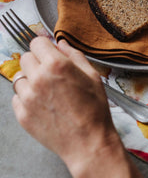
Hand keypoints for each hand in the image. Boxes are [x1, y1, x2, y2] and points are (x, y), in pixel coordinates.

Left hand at [12, 37, 140, 177]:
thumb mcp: (92, 76)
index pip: (37, 43)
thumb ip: (75, 55)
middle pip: (25, 57)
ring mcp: (28, 98)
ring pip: (19, 77)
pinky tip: (43, 102)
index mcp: (57, 65)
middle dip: (38, 60)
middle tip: (51, 71)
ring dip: (30, 78)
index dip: (44, 45)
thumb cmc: (94, 108)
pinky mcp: (22, 114)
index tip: (49, 51)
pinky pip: (17, 97)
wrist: (88, 141)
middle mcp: (38, 79)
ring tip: (46, 88)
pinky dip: (27, 96)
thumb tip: (61, 44)